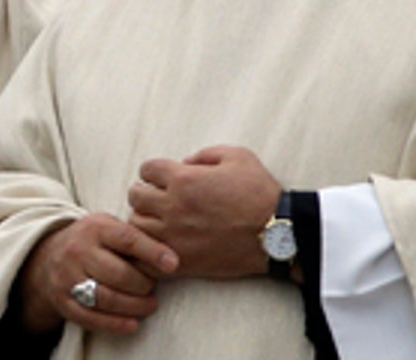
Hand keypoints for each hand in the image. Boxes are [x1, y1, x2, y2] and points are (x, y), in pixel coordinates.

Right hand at [16, 214, 176, 337]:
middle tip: (153, 287)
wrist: (48, 256)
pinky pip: (92, 317)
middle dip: (144, 284)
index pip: (127, 239)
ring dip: (135, 306)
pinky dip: (116, 324)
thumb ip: (134, 237)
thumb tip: (170, 258)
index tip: (173, 264)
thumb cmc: (92, 242)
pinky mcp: (64, 301)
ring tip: (150, 305)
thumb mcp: (108, 227)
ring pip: (107, 298)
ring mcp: (68, 277)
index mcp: (94, 228)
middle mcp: (78, 251)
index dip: (152, 252)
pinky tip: (133, 323)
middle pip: (119, 274)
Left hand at [126, 146, 280, 278]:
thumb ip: (205, 154)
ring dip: (146, 219)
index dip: (155, 171)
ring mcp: (175, 235)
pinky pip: (148, 255)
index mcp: (183, 179)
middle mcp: (173, 206)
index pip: (146, 169)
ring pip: (137, 224)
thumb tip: (184, 163)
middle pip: (135, 195)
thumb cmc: (260, 194)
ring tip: (161, 221)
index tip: (165, 177)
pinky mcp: (182, 260)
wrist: (279, 235)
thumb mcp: (238, 157)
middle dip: (146, 192)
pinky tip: (162, 243)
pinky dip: (149, 248)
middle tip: (160, 198)